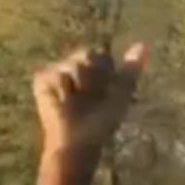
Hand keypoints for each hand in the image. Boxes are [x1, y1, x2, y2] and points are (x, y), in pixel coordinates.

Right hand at [33, 44, 145, 165]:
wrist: (77, 139)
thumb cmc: (101, 122)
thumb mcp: (120, 94)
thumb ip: (130, 70)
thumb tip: (142, 44)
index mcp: (95, 69)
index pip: (102, 56)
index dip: (106, 74)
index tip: (105, 92)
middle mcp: (76, 66)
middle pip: (88, 54)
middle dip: (94, 77)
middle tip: (89, 97)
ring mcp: (58, 71)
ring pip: (74, 63)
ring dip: (80, 85)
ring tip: (75, 101)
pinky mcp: (42, 78)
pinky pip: (57, 73)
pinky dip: (63, 89)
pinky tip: (62, 101)